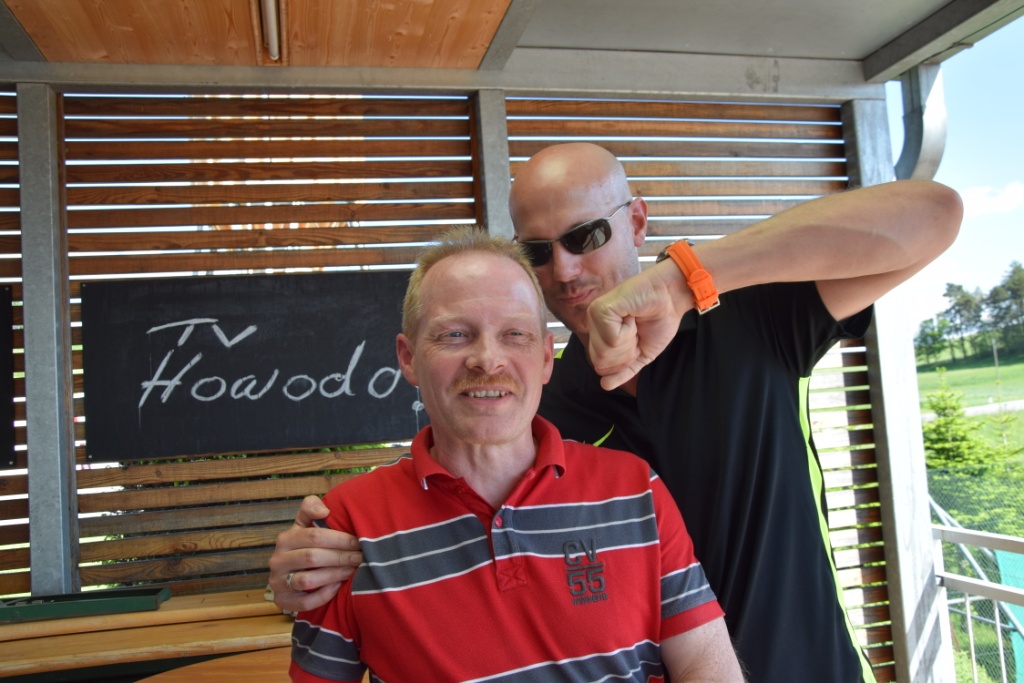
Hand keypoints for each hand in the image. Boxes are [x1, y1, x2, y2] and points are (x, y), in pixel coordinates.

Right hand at [268, 495, 362, 613]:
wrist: (291, 570)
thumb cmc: (305, 543)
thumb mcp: (305, 523)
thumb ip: (311, 507)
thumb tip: (324, 511)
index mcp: (285, 539)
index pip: (313, 536)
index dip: (339, 539)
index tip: (358, 541)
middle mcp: (277, 560)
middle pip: (312, 557)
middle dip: (340, 557)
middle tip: (360, 557)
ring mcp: (277, 582)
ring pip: (307, 580)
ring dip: (333, 575)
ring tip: (351, 570)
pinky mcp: (282, 601)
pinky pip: (303, 603)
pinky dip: (323, 596)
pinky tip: (338, 587)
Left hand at [586, 260, 691, 389]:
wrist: (672, 297)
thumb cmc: (659, 319)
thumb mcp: (641, 353)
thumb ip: (624, 370)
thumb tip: (604, 385)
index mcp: (600, 334)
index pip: (600, 367)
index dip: (623, 363)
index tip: (637, 343)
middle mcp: (593, 324)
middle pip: (600, 362)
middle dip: (626, 354)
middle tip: (636, 333)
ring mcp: (594, 316)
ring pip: (605, 351)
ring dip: (629, 342)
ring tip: (634, 323)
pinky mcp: (600, 309)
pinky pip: (612, 339)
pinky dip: (629, 332)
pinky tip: (632, 316)